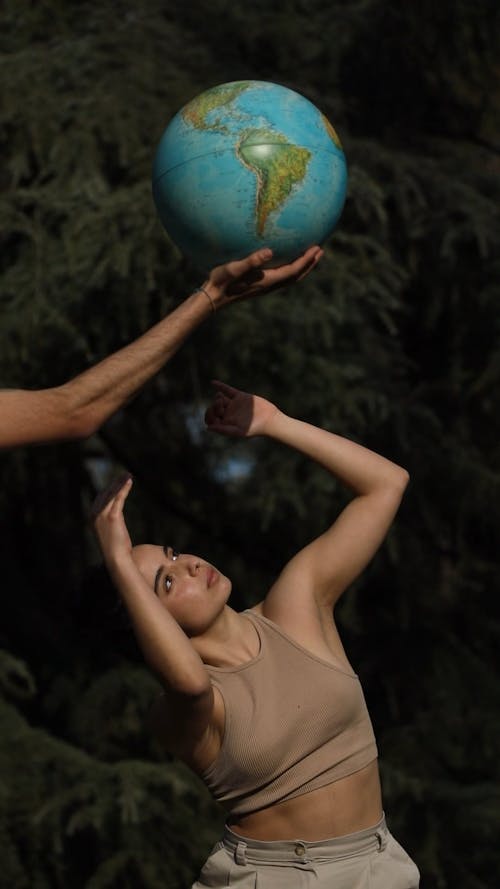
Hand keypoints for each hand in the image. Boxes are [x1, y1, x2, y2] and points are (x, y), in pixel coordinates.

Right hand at [91, 473, 133, 566]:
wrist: (117, 559)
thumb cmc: (116, 548)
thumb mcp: (110, 532)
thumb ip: (109, 521)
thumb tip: (115, 515)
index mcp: (92, 517)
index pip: (100, 498)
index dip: (110, 488)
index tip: (118, 481)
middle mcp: (95, 514)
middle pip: (105, 493)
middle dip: (115, 483)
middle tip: (124, 474)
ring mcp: (102, 515)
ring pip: (112, 494)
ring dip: (120, 483)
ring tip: (127, 475)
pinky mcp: (113, 517)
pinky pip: (119, 498)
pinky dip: (124, 488)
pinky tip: (129, 482)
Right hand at [203, 245, 322, 307]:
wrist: (213, 297)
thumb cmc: (221, 281)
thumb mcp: (234, 268)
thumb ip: (251, 260)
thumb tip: (269, 252)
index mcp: (267, 280)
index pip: (293, 270)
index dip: (306, 260)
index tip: (317, 248)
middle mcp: (269, 285)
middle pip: (296, 276)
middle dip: (310, 264)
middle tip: (320, 251)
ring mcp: (265, 287)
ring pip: (290, 278)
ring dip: (302, 267)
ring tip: (310, 256)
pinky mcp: (260, 286)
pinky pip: (281, 277)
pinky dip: (290, 269)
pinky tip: (285, 260)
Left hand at [205, 380, 278, 437]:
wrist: (269, 419)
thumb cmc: (254, 428)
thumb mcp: (238, 431)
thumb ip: (223, 430)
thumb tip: (208, 428)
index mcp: (226, 423)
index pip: (211, 419)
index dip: (209, 416)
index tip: (216, 416)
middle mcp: (228, 414)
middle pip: (214, 408)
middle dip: (214, 406)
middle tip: (221, 405)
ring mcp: (233, 404)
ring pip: (220, 399)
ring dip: (217, 398)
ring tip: (221, 399)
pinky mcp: (240, 396)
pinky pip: (228, 390)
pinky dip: (220, 386)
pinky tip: (212, 382)